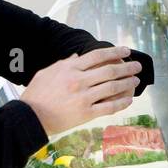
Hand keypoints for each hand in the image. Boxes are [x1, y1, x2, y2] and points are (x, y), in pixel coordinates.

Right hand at [21, 46, 141, 134]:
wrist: (30, 117)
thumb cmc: (36, 94)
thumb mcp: (46, 72)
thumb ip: (64, 64)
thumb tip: (78, 57)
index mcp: (70, 69)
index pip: (97, 56)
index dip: (115, 51)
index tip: (126, 50)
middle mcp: (79, 81)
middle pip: (109, 70)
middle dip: (127, 67)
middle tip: (137, 66)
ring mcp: (83, 98)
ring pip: (112, 88)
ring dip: (127, 83)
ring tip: (136, 80)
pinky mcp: (86, 114)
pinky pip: (108, 107)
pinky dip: (121, 103)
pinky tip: (129, 100)